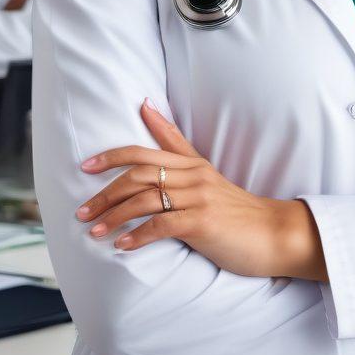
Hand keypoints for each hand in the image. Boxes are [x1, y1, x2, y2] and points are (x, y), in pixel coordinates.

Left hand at [76, 99, 295, 278]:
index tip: (86, 165)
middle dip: (105, 192)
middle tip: (81, 210)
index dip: (112, 156)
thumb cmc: (236, 209)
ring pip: (145, 199)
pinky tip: (122, 246)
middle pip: (139, 174)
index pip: (146, 151)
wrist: (273, 234)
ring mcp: (199, 197)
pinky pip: (161, 225)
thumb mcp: (207, 176)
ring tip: (94, 231)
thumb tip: (147, 108)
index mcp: (193, 163)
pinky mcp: (202, 222)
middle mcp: (194, 175)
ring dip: (114, 216)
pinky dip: (137, 236)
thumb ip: (178, 149)